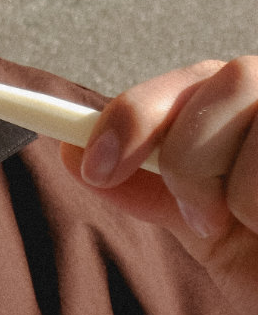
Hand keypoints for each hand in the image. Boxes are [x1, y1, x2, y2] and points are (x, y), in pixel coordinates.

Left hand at [60, 57, 257, 314]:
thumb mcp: (214, 231)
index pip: (191, 82)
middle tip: (208, 220)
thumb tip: (74, 151)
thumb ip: (153, 188)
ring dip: (243, 194)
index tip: (93, 165)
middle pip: (221, 83)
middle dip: (190, 160)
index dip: (134, 115)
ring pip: (254, 118)